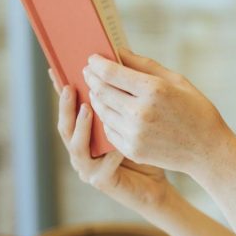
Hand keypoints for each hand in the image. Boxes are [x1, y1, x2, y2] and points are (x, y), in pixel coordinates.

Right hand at [50, 67, 169, 213]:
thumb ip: (130, 87)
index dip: (62, 89)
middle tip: (71, 85)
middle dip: (66, 105)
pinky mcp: (102, 180)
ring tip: (88, 108)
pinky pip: (101, 166)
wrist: (177, 169)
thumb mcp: (143, 110)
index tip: (57, 70)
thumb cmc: (159, 138)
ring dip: (80, 126)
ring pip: (75, 145)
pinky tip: (117, 145)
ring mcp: (89, 165)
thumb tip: (118, 55)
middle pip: (65, 123)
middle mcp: (84, 146)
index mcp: (89, 128)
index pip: (71, 106)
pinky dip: (108, 154)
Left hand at [81, 48, 235, 178]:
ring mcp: (134, 133)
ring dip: (96, 97)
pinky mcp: (132, 149)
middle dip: (92, 78)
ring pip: (101, 110)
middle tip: (89, 72)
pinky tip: (111, 111)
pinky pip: (108, 129)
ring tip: (98, 90)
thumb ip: (146, 66)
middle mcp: (141, 111)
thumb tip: (119, 52)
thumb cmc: (196, 111)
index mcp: (154, 90)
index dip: (97, 63)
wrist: (208, 150)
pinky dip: (107, 118)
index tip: (92, 59)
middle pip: (101, 90)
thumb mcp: (178, 81)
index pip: (111, 72)